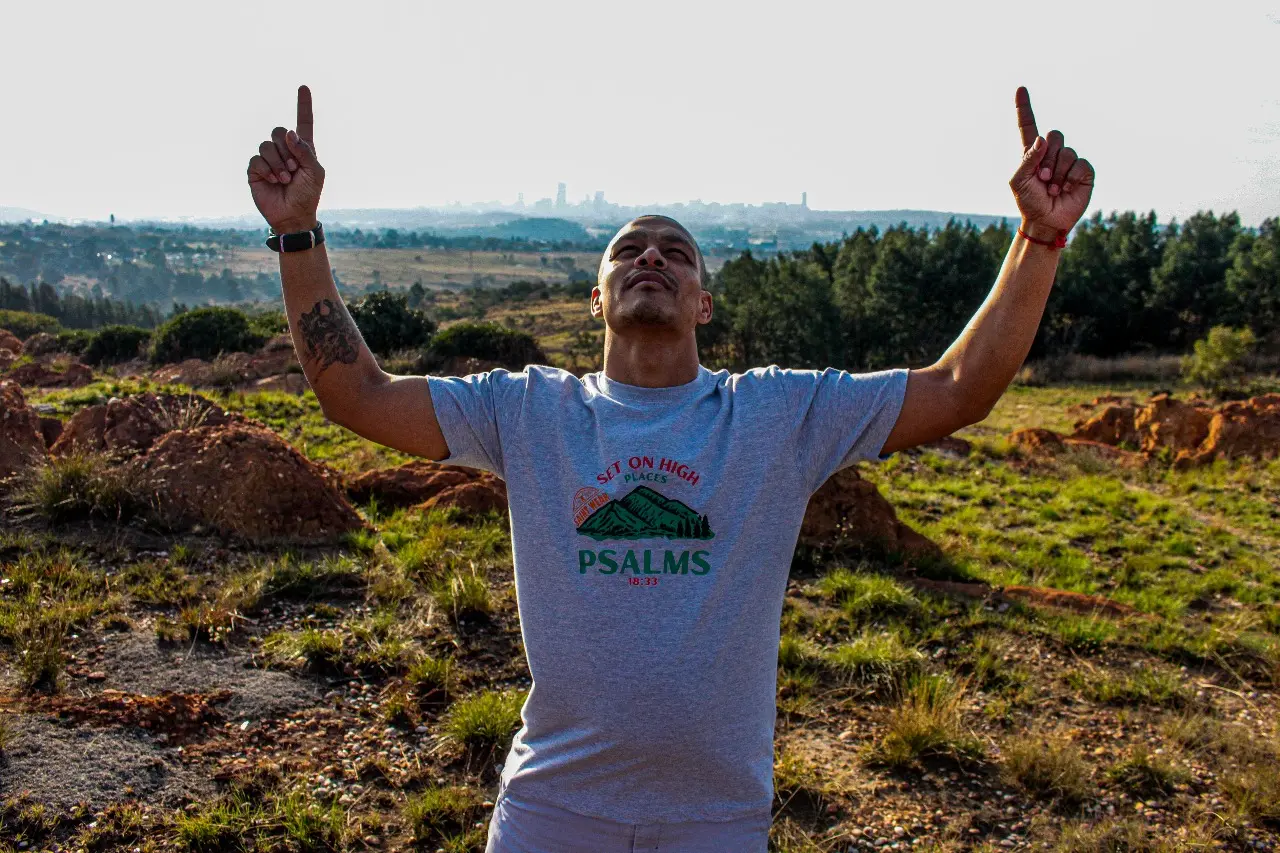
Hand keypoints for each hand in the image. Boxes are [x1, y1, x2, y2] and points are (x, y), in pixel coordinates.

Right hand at [247, 85, 324, 232]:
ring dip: (278, 163)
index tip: (304, 87)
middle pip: (279, 131)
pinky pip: (257, 159)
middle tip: (293, 170)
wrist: (293, 216)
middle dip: (287, 151)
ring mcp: (268, 159)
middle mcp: (284, 150)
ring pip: (266, 145)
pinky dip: (267, 169)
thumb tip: (289, 133)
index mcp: (302, 149)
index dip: (303, 105)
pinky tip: (273, 180)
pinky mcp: (255, 169)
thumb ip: (305, 151)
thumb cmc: (308, 194)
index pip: (303, 123)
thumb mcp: (315, 172)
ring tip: (285, 179)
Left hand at [1009, 86, 1094, 235]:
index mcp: (1032, 152)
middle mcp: (1051, 152)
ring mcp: (1069, 160)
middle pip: (1054, 135)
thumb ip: (1027, 158)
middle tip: (1042, 179)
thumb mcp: (1018, 181)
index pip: (1029, 125)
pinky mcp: (1083, 171)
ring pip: (1066, 151)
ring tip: (1053, 188)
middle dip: (1047, 158)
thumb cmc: (1029, 201)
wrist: (1046, 221)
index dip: (1024, 107)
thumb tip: (1042, 138)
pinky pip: (1079, 163)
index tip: (1020, 89)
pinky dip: (1070, 177)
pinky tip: (1066, 189)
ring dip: (1057, 172)